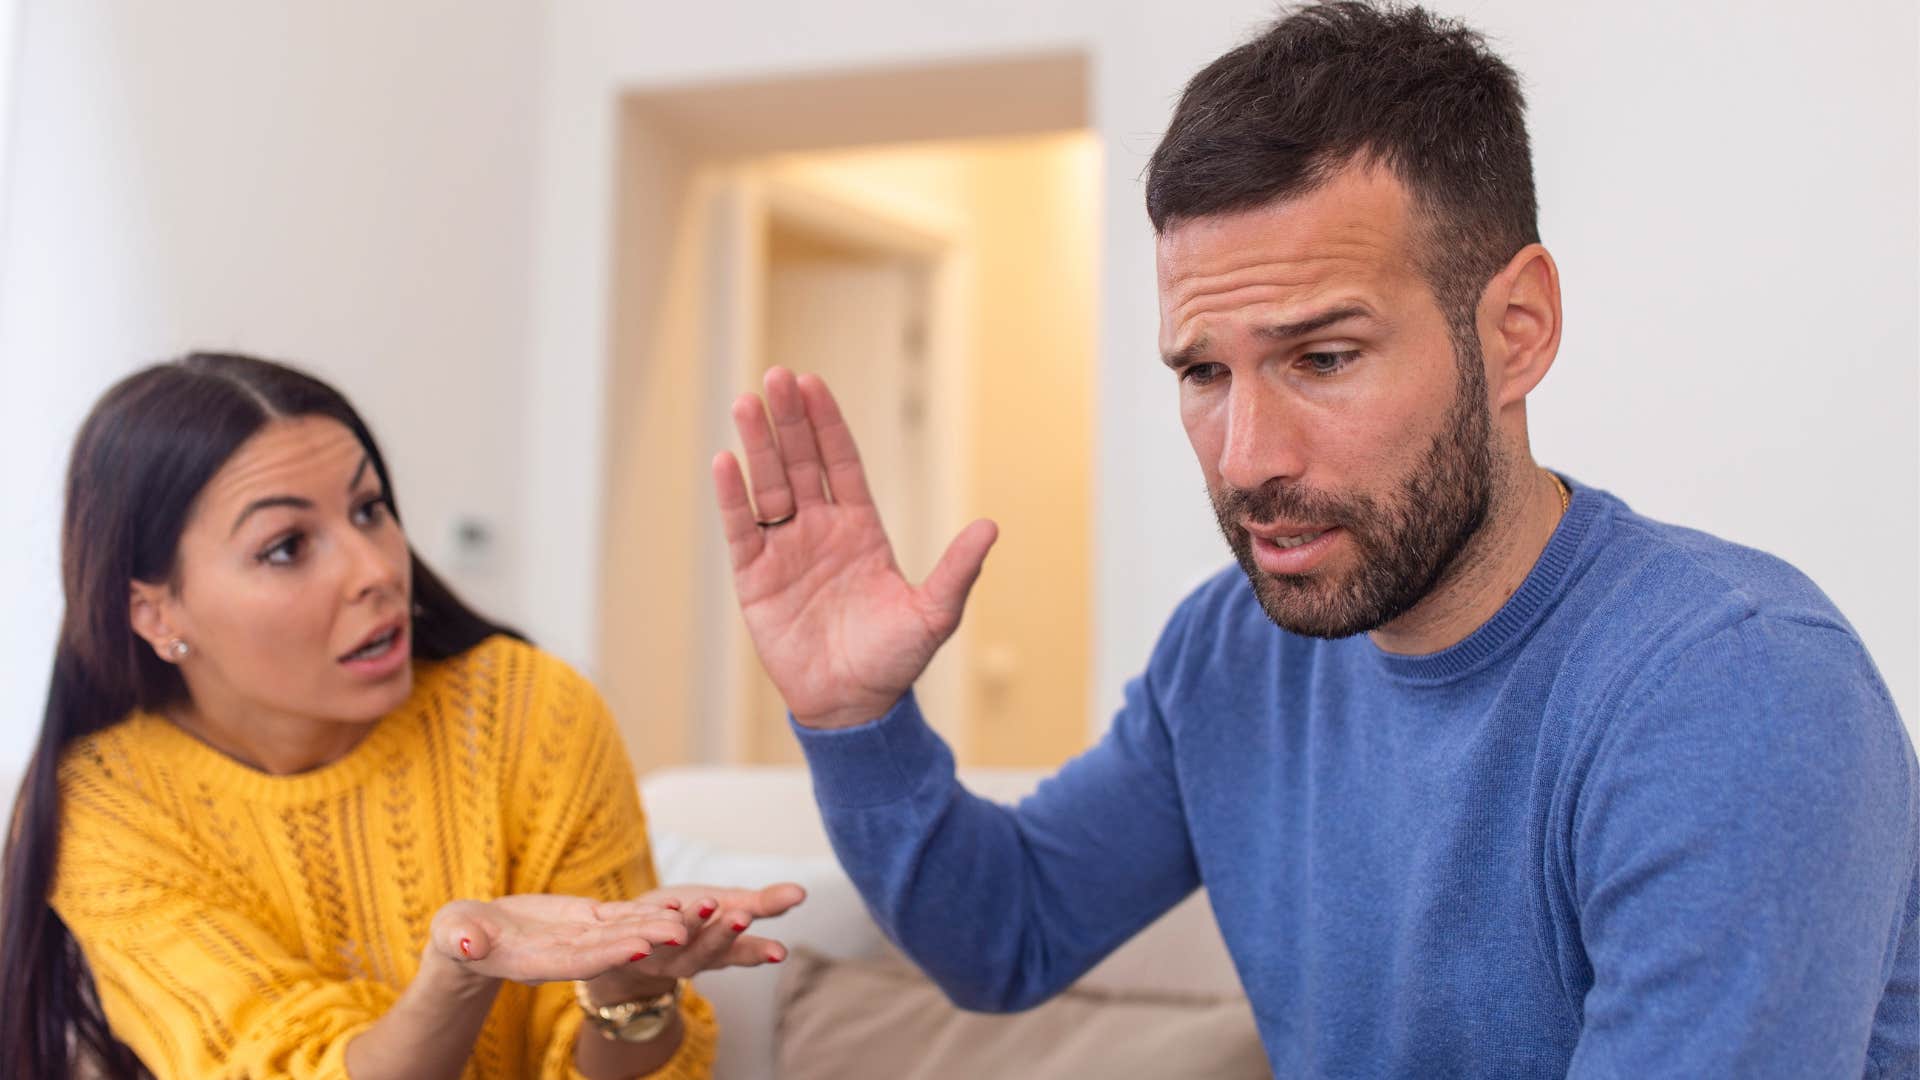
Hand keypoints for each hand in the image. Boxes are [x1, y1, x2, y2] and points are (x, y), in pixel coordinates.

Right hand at [428, 894, 690, 984]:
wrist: (473, 937)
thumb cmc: (458, 937)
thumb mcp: (453, 936)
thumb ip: (461, 941)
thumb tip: (468, 945)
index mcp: (534, 963)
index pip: (576, 961)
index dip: (608, 954)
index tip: (638, 948)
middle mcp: (566, 955)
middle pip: (611, 949)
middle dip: (646, 941)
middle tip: (682, 934)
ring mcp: (580, 938)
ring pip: (624, 931)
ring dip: (656, 926)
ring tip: (690, 919)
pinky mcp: (587, 920)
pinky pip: (621, 915)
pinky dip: (647, 911)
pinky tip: (676, 905)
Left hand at [601, 882, 807, 994]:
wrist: (635, 937)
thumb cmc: (691, 919)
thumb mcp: (731, 906)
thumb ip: (764, 903)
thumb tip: (803, 892)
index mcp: (723, 950)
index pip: (745, 953)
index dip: (760, 953)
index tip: (780, 952)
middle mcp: (695, 958)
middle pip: (713, 950)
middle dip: (727, 934)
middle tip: (743, 916)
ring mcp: (665, 956)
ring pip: (681, 943)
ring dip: (694, 923)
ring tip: (709, 902)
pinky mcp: (637, 947)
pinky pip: (647, 934)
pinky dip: (658, 918)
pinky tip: (669, 904)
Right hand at [712, 367, 997, 728]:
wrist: (853, 707)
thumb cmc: (894, 660)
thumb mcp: (934, 614)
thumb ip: (957, 571)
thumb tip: (989, 527)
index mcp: (861, 530)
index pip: (840, 464)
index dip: (827, 425)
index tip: (813, 385)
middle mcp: (819, 531)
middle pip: (800, 463)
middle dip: (789, 421)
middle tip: (775, 377)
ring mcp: (785, 552)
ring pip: (768, 487)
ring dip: (757, 446)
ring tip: (747, 404)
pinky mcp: (755, 579)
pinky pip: (742, 530)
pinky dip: (733, 497)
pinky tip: (726, 462)